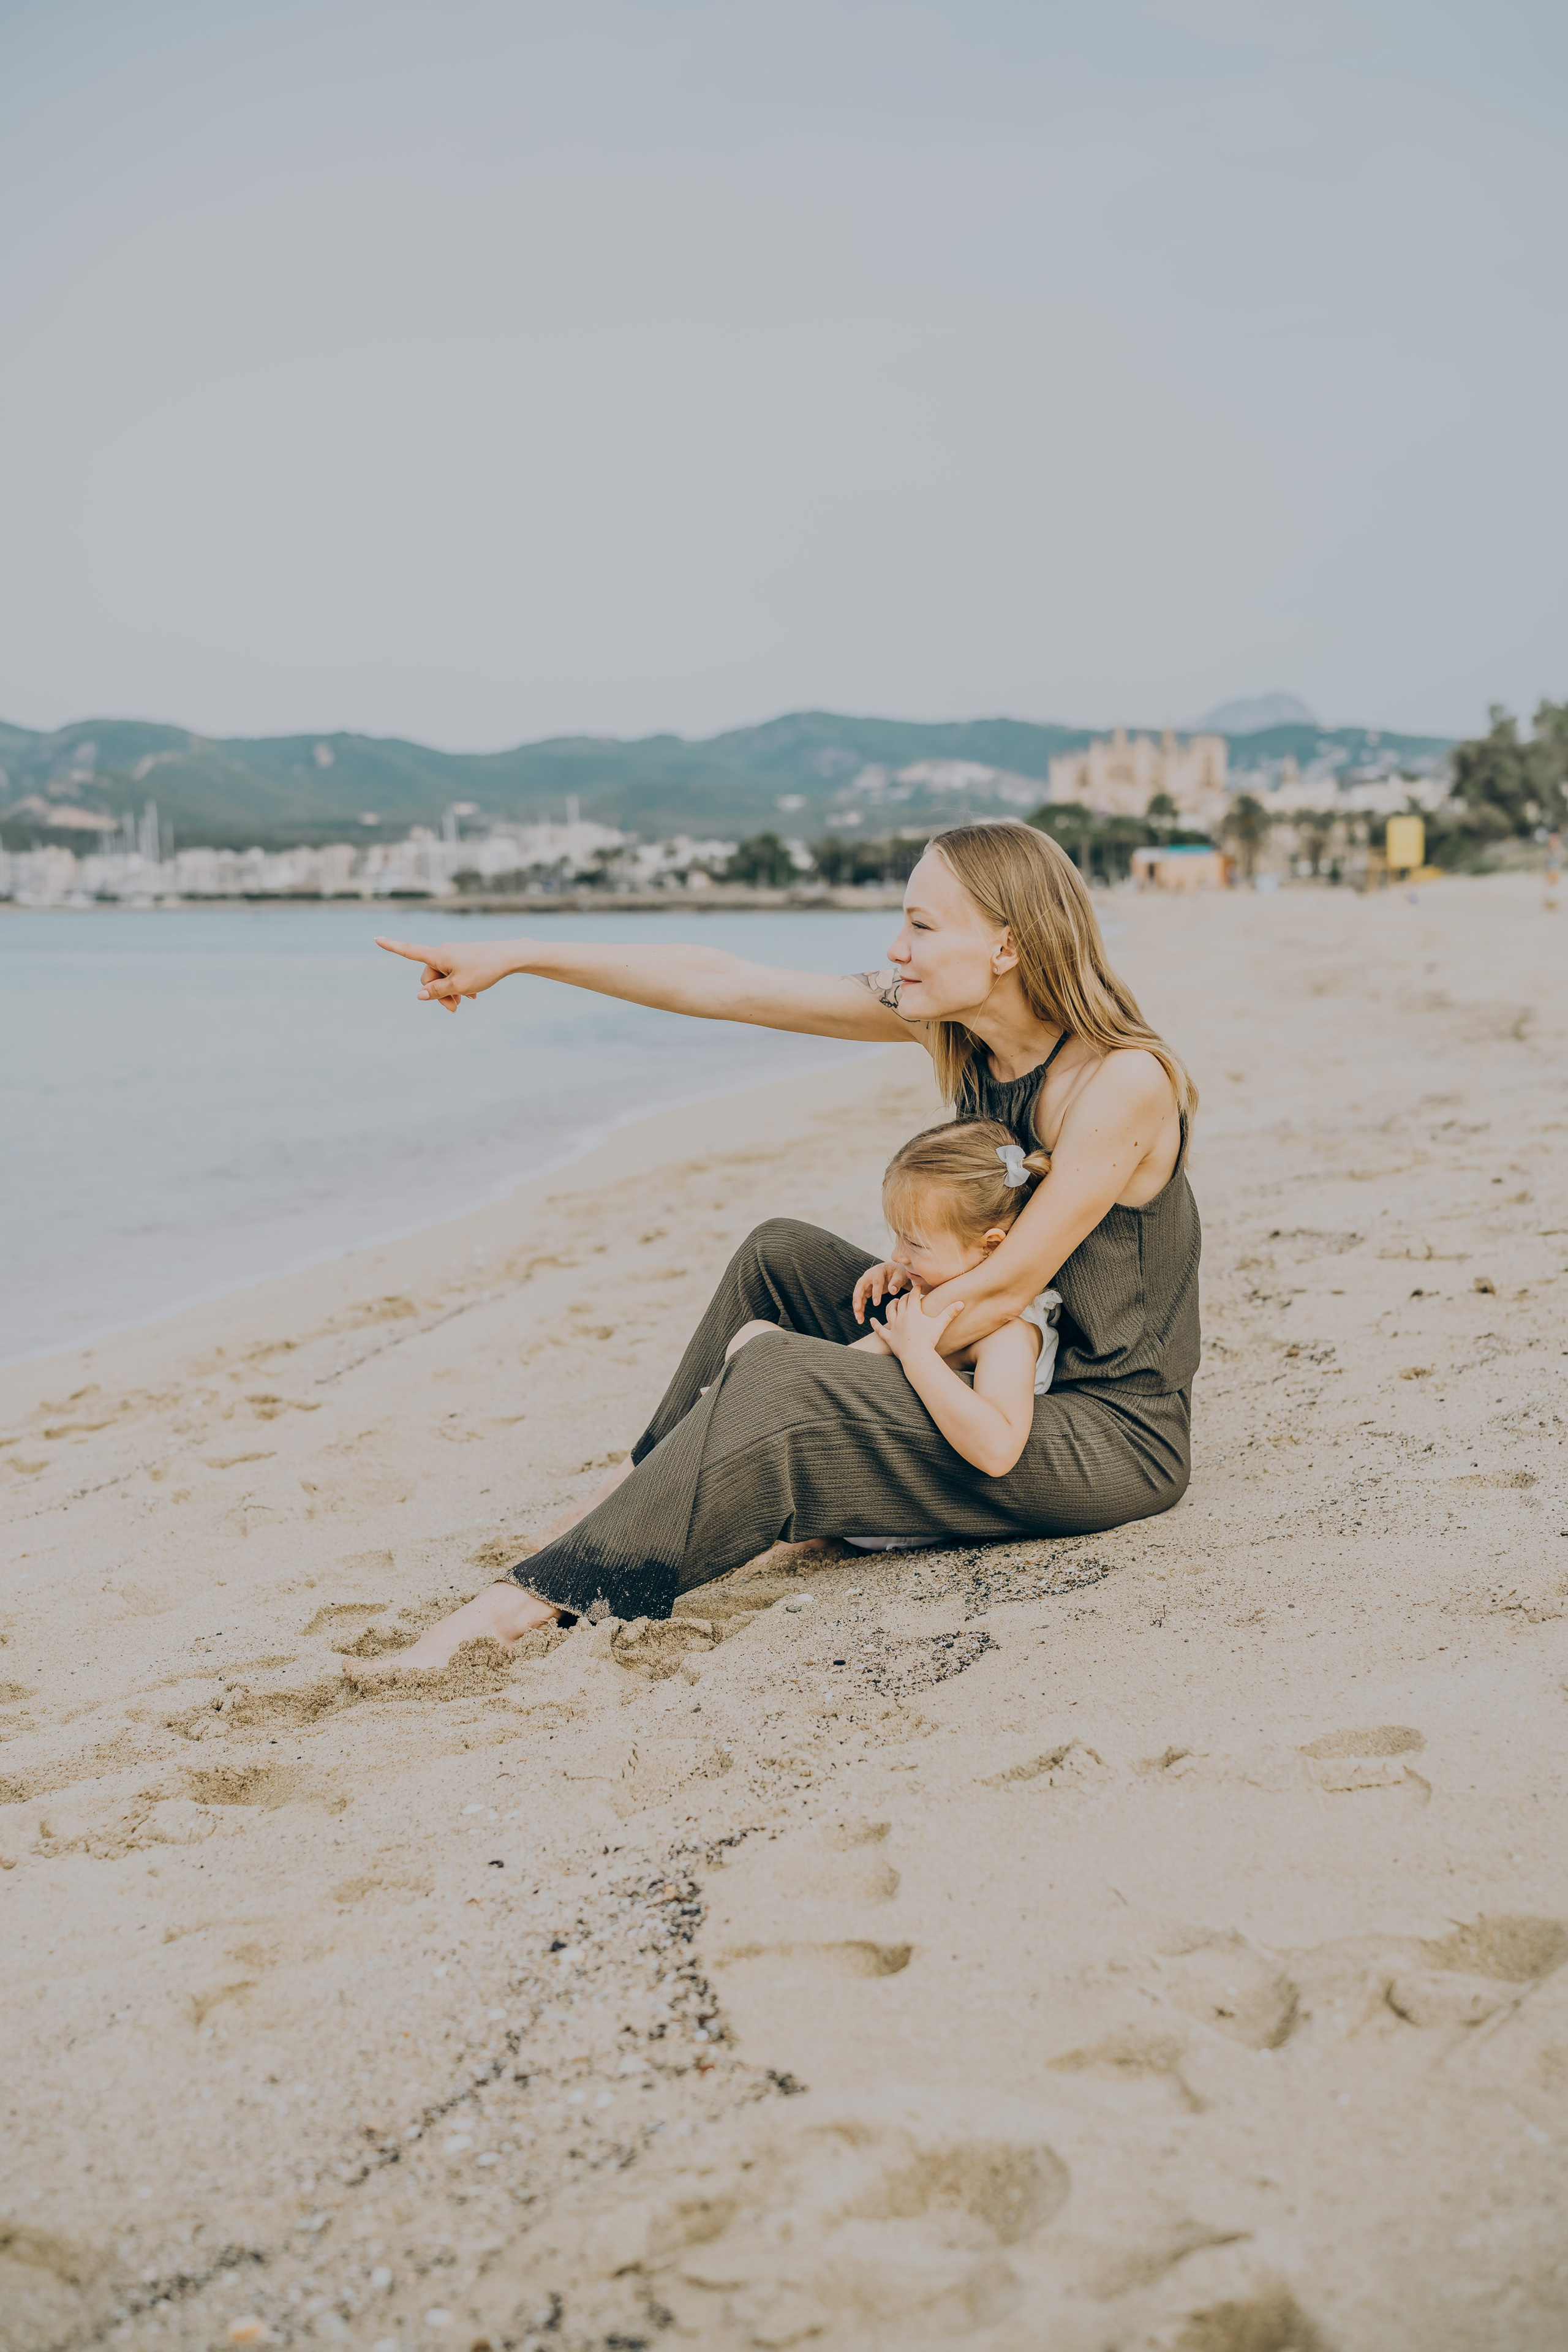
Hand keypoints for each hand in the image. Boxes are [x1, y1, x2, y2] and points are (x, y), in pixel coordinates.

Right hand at [376, 936, 524, 1011]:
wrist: (509, 957)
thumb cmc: (484, 970)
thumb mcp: (458, 986)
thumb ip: (437, 991)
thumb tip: (419, 995)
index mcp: (438, 956)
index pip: (409, 950)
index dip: (392, 946)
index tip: (376, 938)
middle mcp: (442, 952)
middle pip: (429, 976)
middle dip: (438, 993)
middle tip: (455, 1009)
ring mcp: (453, 954)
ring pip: (443, 977)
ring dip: (450, 991)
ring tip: (466, 1001)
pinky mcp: (463, 957)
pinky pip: (454, 973)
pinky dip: (459, 985)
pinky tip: (472, 995)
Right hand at [852, 1261, 921, 1322]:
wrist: (895, 1271)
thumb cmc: (898, 1273)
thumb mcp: (900, 1276)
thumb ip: (897, 1282)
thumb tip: (892, 1291)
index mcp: (878, 1271)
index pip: (876, 1282)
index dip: (876, 1293)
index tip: (876, 1304)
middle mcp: (869, 1276)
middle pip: (860, 1287)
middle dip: (857, 1299)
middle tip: (857, 1309)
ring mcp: (866, 1283)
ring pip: (858, 1294)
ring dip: (857, 1306)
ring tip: (859, 1318)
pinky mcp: (866, 1289)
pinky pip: (861, 1299)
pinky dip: (860, 1308)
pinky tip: (860, 1317)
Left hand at [877, 1288, 963, 1368]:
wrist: (917, 1356)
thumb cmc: (929, 1340)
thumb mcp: (940, 1324)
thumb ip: (950, 1313)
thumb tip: (962, 1303)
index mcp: (912, 1311)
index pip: (912, 1296)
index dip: (915, 1290)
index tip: (917, 1286)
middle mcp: (900, 1316)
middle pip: (900, 1302)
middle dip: (904, 1297)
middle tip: (908, 1296)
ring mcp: (893, 1327)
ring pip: (889, 1312)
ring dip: (891, 1306)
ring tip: (893, 1303)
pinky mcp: (888, 1338)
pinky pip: (879, 1330)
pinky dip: (875, 1325)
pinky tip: (871, 1321)